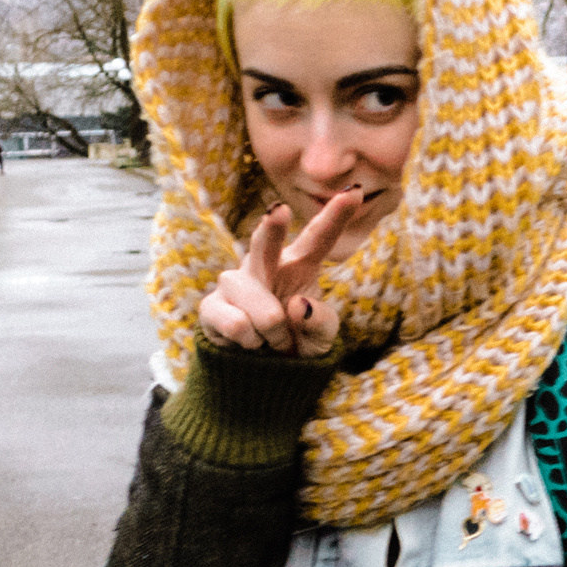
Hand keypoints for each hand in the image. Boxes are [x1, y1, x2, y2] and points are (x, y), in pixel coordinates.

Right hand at [198, 189, 359, 357]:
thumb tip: (298, 303)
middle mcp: (265, 265)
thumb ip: (320, 323)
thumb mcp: (321, 339)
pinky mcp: (212, 306)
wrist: (262, 375)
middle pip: (267, 240)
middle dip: (271, 227)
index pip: (319, 238)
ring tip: (273, 341)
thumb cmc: (297, 344)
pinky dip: (251, 343)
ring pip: (260, 304)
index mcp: (299, 264)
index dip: (335, 215)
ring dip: (274, 334)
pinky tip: (248, 344)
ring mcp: (235, 282)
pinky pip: (238, 325)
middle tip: (279, 211)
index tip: (354, 191)